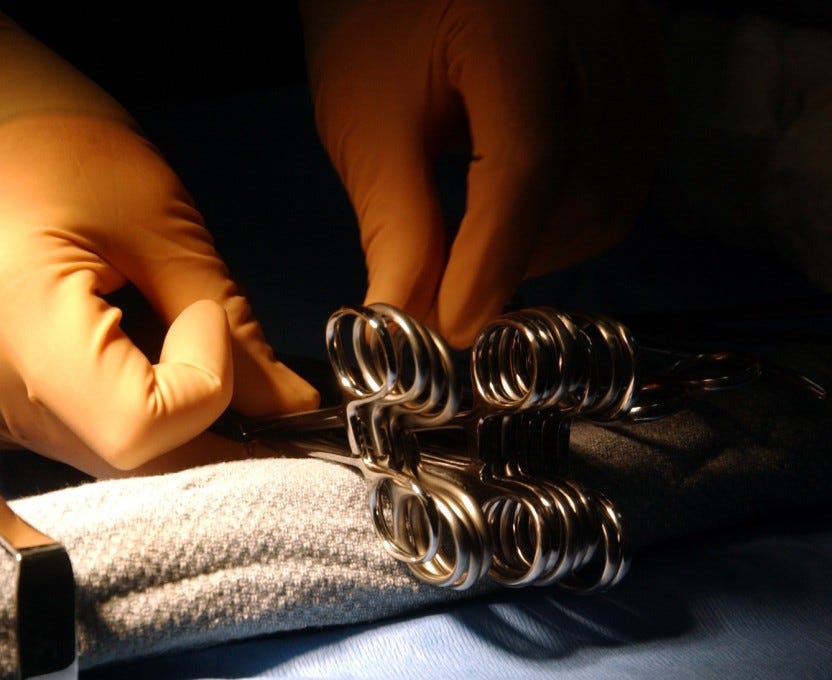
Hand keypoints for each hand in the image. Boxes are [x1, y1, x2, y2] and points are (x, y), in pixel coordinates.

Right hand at [0, 113, 317, 475]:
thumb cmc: (44, 134)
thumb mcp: (155, 213)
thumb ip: (228, 320)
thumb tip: (288, 406)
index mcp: (9, 314)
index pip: (135, 430)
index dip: (200, 390)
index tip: (203, 320)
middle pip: (115, 460)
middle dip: (194, 425)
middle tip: (234, 371)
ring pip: (88, 456)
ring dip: (151, 420)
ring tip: (162, 341)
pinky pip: (53, 435)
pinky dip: (103, 410)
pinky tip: (111, 349)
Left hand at [302, 0, 665, 346]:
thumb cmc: (373, 16)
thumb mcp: (364, 117)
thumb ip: (394, 221)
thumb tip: (410, 321)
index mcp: (517, 23)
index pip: (528, 163)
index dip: (492, 260)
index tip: (450, 325)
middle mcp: (598, 22)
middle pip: (589, 185)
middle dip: (519, 258)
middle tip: (451, 287)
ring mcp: (630, 37)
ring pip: (621, 184)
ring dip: (548, 240)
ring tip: (475, 242)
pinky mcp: (637, 55)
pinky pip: (630, 156)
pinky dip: (574, 204)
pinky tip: (516, 203)